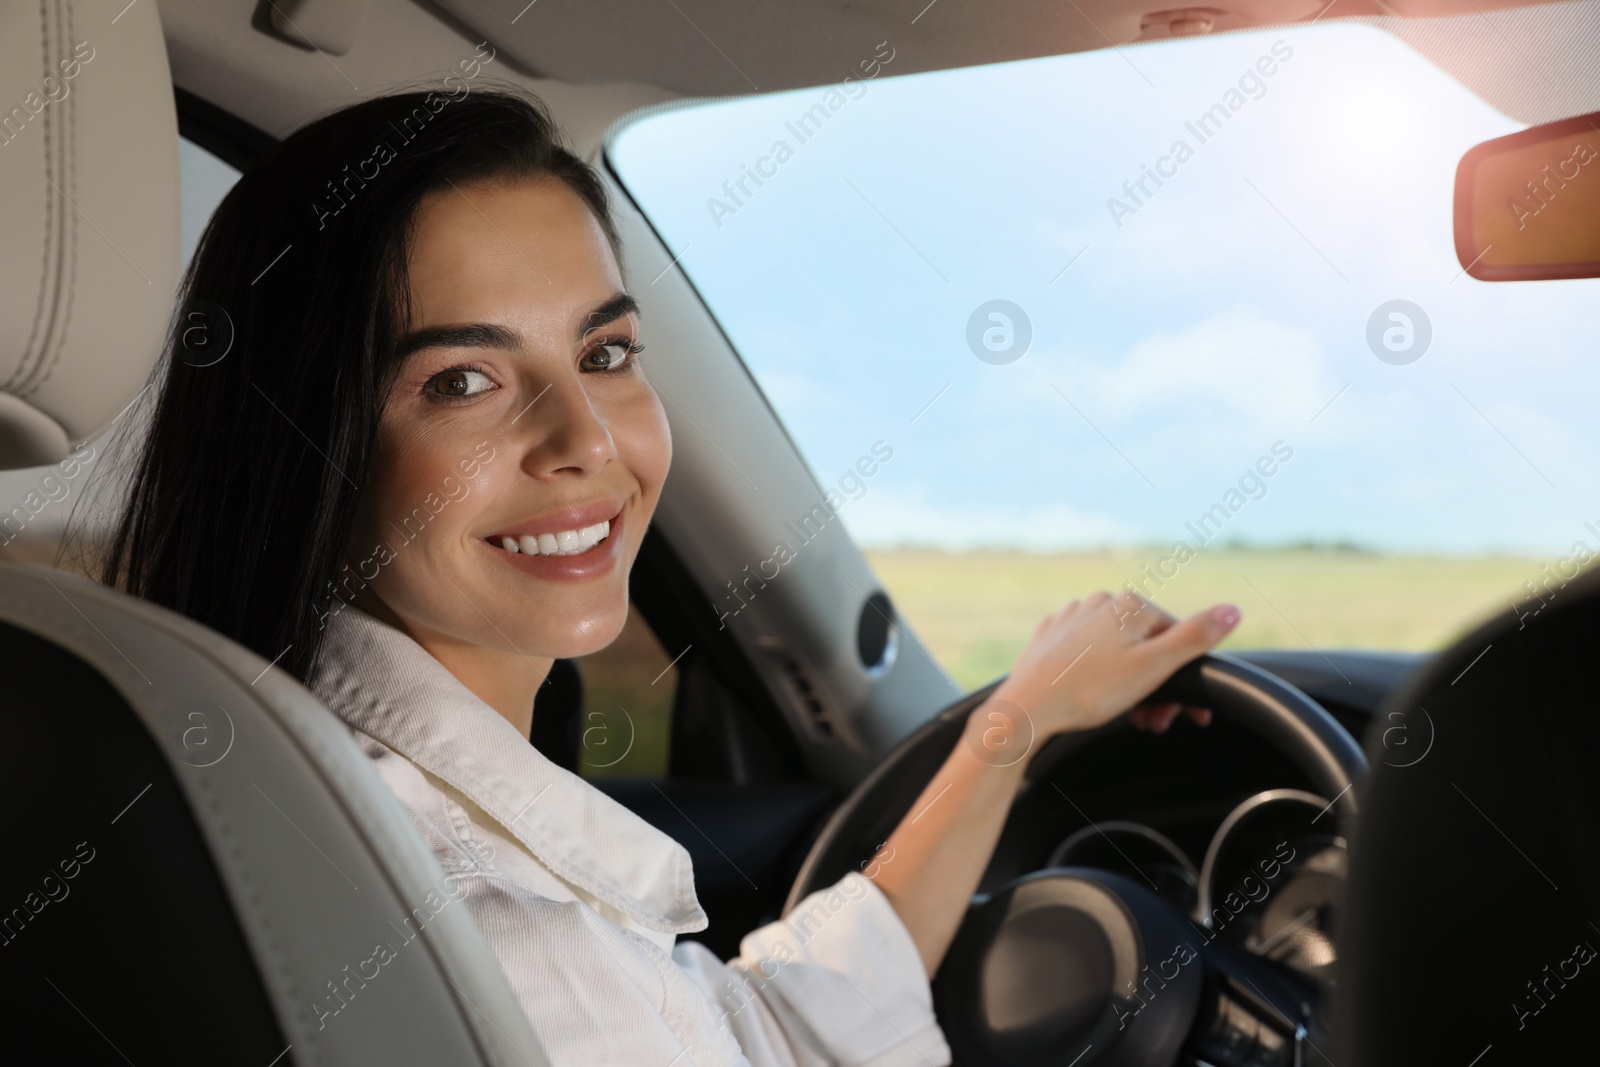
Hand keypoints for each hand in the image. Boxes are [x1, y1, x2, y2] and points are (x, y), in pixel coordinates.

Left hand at [988, 591, 1239, 741]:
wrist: (1025, 709)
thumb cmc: (1088, 691)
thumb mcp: (1154, 667)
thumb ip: (1196, 637)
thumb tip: (1233, 610)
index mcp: (1129, 604)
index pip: (1176, 639)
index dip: (1184, 679)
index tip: (1185, 715)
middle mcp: (1099, 603)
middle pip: (1146, 646)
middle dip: (1156, 687)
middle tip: (1151, 723)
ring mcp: (1071, 619)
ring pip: (1116, 652)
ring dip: (1130, 686)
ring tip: (1125, 716)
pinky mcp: (1050, 639)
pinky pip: (1087, 658)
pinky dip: (1098, 679)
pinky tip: (1092, 700)